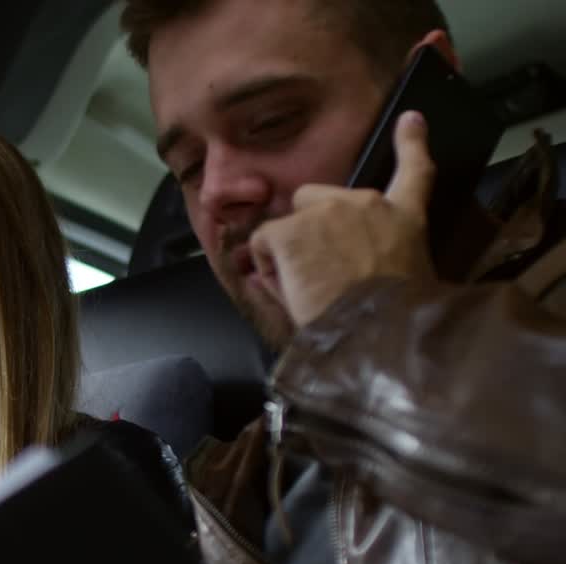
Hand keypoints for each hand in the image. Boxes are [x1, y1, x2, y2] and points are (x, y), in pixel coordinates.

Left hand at [249, 111, 437, 327]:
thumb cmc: (391, 319)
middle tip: (318, 270)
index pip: (414, 172)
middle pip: (315, 198)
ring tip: (308, 288)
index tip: (411, 119)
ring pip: (286, 225)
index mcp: (404, 218)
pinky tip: (291, 287)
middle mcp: (365, 203)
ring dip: (288, 253)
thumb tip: (330, 255)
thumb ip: (373, 256)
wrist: (378, 331)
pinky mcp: (292, 228)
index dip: (411, 143)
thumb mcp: (404, 280)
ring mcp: (325, 211)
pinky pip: (263, 243)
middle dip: (308, 227)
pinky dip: (267, 266)